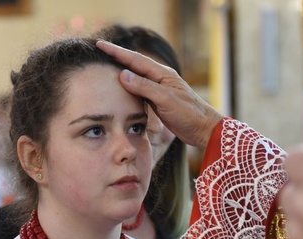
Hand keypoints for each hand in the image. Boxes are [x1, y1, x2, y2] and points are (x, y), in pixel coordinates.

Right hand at [96, 40, 222, 149]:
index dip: (117, 52)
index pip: (135, 59)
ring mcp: (159, 89)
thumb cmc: (189, 114)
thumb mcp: (166, 100)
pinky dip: (128, 87)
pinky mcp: (158, 101)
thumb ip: (145, 87)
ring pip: (136, 77)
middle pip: (134, 65)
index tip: (100, 45)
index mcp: (162, 74)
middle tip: (99, 50)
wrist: (203, 129)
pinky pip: (139, 90)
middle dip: (117, 57)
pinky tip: (120, 88)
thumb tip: (123, 74)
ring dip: (121, 71)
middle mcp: (160, 78)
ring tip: (105, 66)